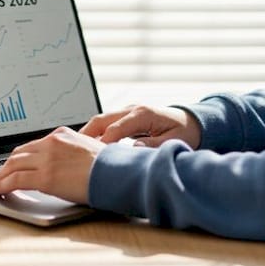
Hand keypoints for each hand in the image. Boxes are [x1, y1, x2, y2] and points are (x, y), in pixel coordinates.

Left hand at [0, 126, 103, 202]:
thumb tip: (68, 164)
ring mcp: (46, 159)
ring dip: (0, 176)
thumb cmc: (109, 166)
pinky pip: (15, 180)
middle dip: (6, 166)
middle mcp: (51, 143)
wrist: (115, 173)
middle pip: (19, 153)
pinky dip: (2, 185)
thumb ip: (73, 153)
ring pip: (13, 166)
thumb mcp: (89, 150)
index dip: (20, 157)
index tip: (14, 164)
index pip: (33, 145)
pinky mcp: (44, 177)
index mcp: (62, 135)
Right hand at [80, 104, 201, 148]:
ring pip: (100, 120)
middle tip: (71, 151)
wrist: (192, 121)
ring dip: (87, 133)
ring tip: (72, 150)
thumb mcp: (174, 141)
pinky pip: (105, 123)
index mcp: (143, 114)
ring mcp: (127, 111)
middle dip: (86, 134)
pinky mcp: (125, 117)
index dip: (103, 142)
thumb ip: (153, 145)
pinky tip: (86, 147)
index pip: (116, 128)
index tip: (92, 156)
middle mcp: (132, 109)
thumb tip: (133, 149)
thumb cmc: (185, 132)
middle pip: (102, 119)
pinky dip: (94, 133)